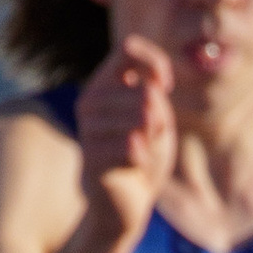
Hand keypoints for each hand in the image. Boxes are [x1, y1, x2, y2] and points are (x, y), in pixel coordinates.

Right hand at [77, 34, 176, 245]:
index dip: (155, 63)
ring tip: (142, 154)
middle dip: (162, 117)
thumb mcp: (158, 116)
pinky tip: (135, 168)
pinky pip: (132, 147)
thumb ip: (154, 94)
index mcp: (105, 83)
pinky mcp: (90, 156)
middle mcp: (89, 100)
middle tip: (151, 139)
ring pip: (140, 118)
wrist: (126, 203)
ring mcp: (87, 128)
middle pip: (144, 91)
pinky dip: (145, 160)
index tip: (166, 86)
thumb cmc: (144, 155)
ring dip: (154, 141)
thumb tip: (149, 94)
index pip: (129, 49)